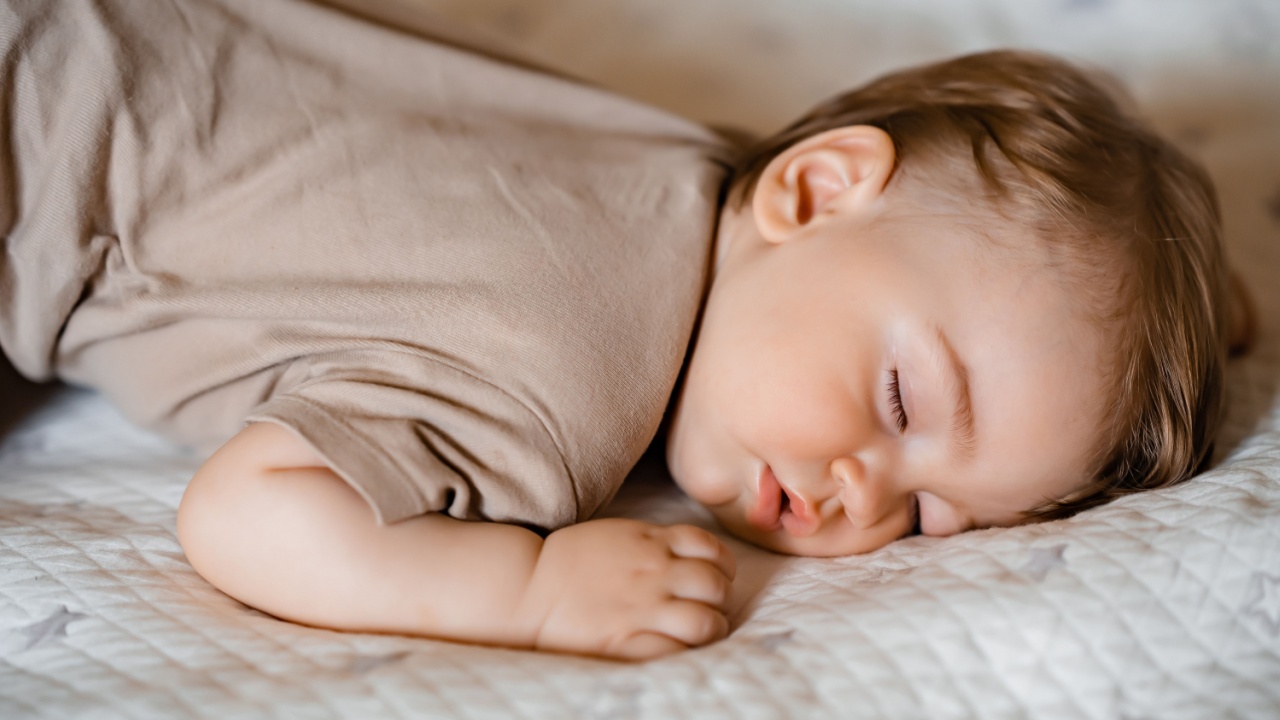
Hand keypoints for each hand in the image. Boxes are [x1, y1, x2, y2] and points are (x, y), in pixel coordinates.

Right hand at [518, 518, 735, 659]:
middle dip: (720, 599)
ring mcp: (642, 608)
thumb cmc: (567, 562)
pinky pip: (675, 651)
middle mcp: (653, 573)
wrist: (525, 587)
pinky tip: (676, 648)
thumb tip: (685, 554)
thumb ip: (652, 541)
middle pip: (715, 586)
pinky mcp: (627, 641)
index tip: (716, 575)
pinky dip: (683, 652)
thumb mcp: (616, 534)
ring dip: (711, 628)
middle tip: (710, 607)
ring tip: (701, 632)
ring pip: (706, 621)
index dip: (721, 565)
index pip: (711, 549)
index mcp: (650, 541)